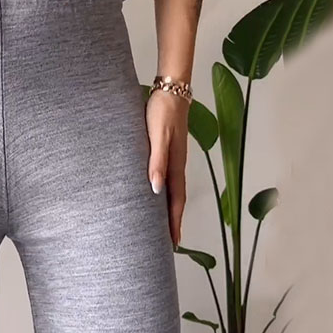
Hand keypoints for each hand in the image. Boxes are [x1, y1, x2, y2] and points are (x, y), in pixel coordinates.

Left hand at [145, 88, 188, 247]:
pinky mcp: (167, 149)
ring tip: (162, 224)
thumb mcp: (157, 136)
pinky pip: (168, 176)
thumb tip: (155, 189)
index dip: (174, 222)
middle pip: (177, 199)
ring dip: (169, 208)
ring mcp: (174, 157)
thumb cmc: (162, 111)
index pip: (176, 201)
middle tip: (169, 242)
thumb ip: (156, 161)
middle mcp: (177, 164)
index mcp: (176, 164)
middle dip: (173, 221)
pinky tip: (156, 192)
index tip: (174, 243)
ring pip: (173, 189)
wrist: (171, 89)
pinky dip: (164, 190)